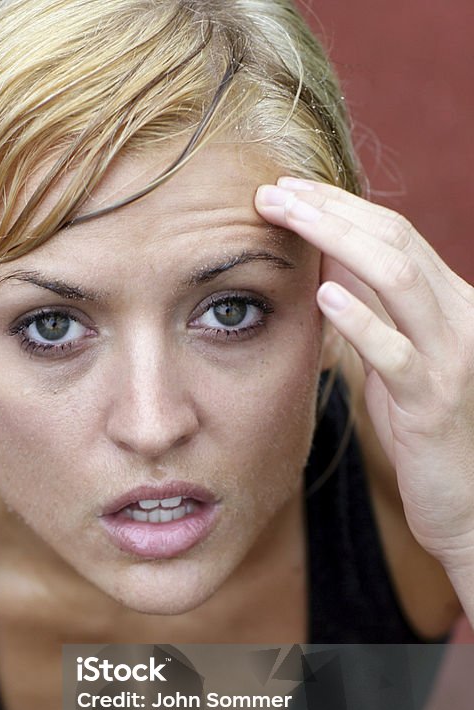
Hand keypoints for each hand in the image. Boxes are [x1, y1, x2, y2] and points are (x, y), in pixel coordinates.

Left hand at [254, 177, 473, 576]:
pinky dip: (359, 318)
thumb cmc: (426, 432)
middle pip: (394, 240)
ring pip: (398, 278)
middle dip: (330, 210)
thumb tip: (328, 264)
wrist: (467, 502)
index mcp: (451, 303)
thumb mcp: (397, 362)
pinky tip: (322, 295)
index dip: (340, 207)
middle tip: (272, 191)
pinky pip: (395, 351)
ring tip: (286, 219)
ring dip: (335, 240)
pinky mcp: (434, 400)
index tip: (288, 190)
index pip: (396, 235)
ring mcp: (452, 356)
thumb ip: (373, 314)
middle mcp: (461, 317)